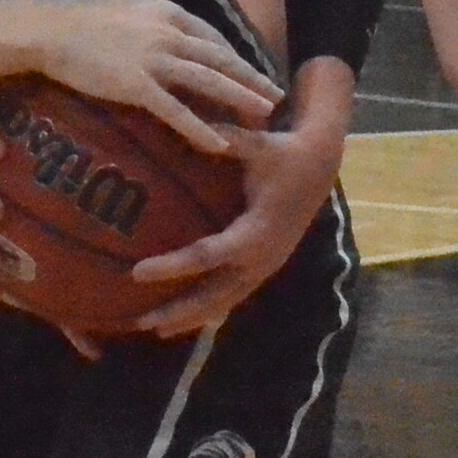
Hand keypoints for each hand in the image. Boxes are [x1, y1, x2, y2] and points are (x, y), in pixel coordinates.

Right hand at [34, 0, 283, 154]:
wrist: (50, 31)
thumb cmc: (80, 16)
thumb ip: (151, 10)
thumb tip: (164, 16)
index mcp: (167, 12)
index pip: (211, 36)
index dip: (234, 56)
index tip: (250, 71)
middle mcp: (168, 34)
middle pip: (220, 58)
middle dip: (251, 78)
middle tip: (275, 96)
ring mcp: (155, 60)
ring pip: (208, 81)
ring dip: (240, 98)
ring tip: (264, 114)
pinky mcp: (137, 86)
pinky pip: (175, 111)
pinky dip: (200, 128)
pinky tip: (219, 143)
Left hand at [124, 118, 341, 337]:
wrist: (320, 167)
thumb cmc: (282, 153)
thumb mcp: (257, 144)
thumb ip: (227, 138)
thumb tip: (189, 129)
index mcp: (257, 231)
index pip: (207, 255)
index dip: (172, 266)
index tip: (137, 273)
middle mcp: (261, 258)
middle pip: (213, 295)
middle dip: (178, 312)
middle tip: (139, 322)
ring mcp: (264, 268)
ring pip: (223, 303)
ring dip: (189, 318)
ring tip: (151, 328)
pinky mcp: (262, 269)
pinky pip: (231, 297)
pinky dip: (205, 310)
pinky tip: (178, 319)